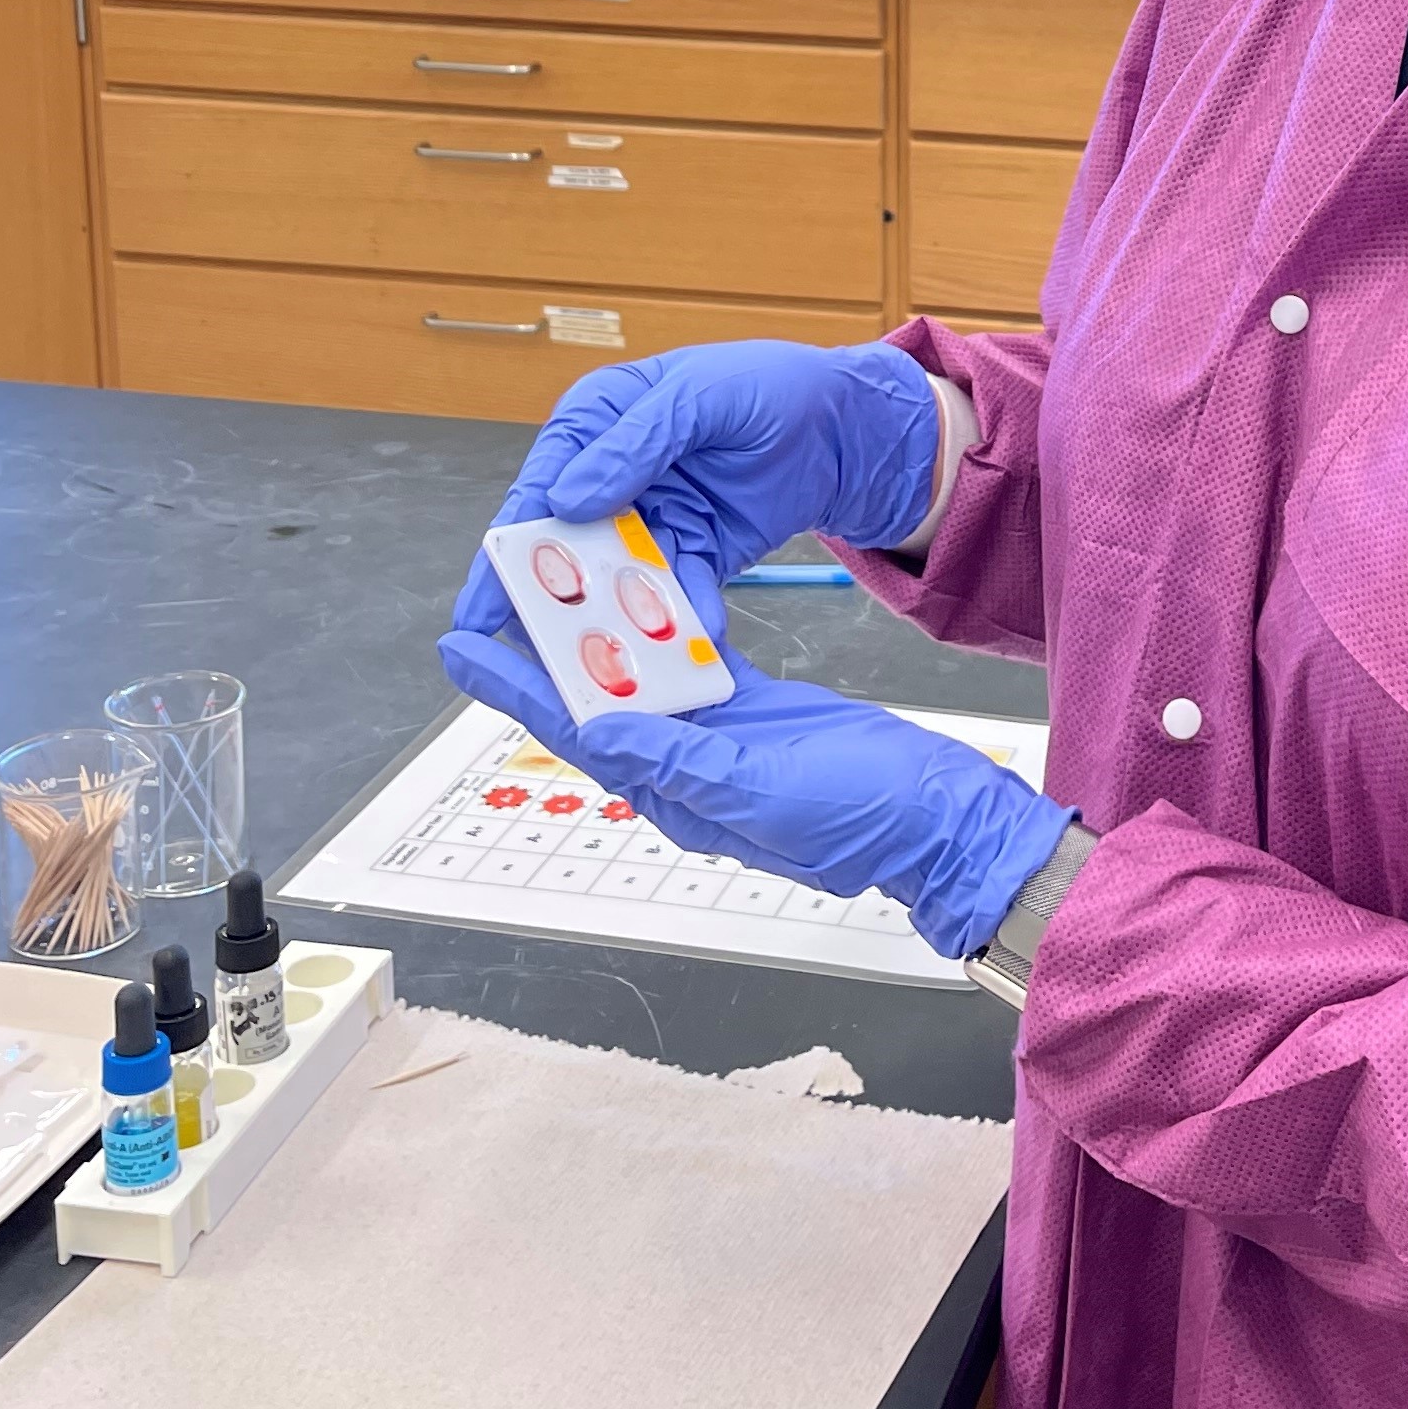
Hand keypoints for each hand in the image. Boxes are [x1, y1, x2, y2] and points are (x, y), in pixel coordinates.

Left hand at [440, 627, 1071, 962]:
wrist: (943, 823)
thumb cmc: (867, 820)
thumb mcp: (767, 792)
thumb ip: (683, 764)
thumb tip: (603, 732)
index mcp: (678, 792)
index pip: (577, 730)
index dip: (516, 687)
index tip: (463, 645)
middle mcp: (685, 768)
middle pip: (593, 701)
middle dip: (543, 651)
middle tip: (501, 593)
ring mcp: (720, 742)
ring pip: (637, 682)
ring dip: (597, 637)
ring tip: (558, 585)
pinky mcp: (754, 715)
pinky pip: (691, 668)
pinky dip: (661, 635)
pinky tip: (643, 602)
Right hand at [450, 339, 942, 646]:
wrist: (844, 424)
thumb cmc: (768, 385)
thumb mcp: (700, 398)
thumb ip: (636, 444)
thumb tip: (567, 498)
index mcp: (595, 422)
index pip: (538, 489)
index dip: (507, 547)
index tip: (484, 608)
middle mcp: (610, 476)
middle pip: (564, 547)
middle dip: (552, 602)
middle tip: (538, 656)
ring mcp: (650, 519)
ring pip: (617, 580)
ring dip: (618, 621)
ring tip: (617, 668)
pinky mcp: (693, 552)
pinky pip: (678, 594)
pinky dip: (684, 619)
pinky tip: (695, 644)